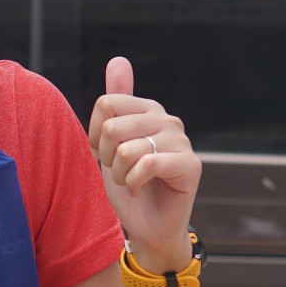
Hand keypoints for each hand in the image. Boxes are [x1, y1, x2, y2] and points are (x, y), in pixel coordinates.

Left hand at [87, 57, 200, 270]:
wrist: (147, 226)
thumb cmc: (128, 185)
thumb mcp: (110, 144)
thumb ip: (114, 103)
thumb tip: (118, 59)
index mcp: (149, 109)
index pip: (106, 103)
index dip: (95, 134)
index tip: (103, 154)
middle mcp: (168, 119)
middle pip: (113, 125)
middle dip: (105, 157)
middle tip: (119, 172)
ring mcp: (182, 141)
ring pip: (127, 148)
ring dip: (119, 173)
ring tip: (129, 182)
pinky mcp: (190, 165)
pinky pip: (146, 164)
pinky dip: (133, 183)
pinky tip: (139, 189)